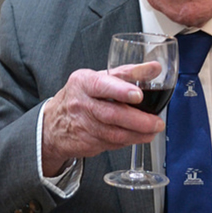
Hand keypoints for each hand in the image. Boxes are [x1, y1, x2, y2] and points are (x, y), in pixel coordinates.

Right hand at [41, 63, 163, 176]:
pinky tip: (138, 137)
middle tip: (156, 122)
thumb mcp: (100, 78)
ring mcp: (82, 126)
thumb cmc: (82, 95)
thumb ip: (129, 73)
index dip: (121, 90)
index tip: (138, 95)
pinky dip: (128, 141)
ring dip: (137, 134)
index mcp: (84, 82)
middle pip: (111, 114)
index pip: (103, 85)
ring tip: (153, 130)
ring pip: (114, 134)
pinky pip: (111, 144)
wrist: (54, 123)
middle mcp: (81, 103)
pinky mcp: (86, 143)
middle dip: (138, 120)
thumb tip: (155, 67)